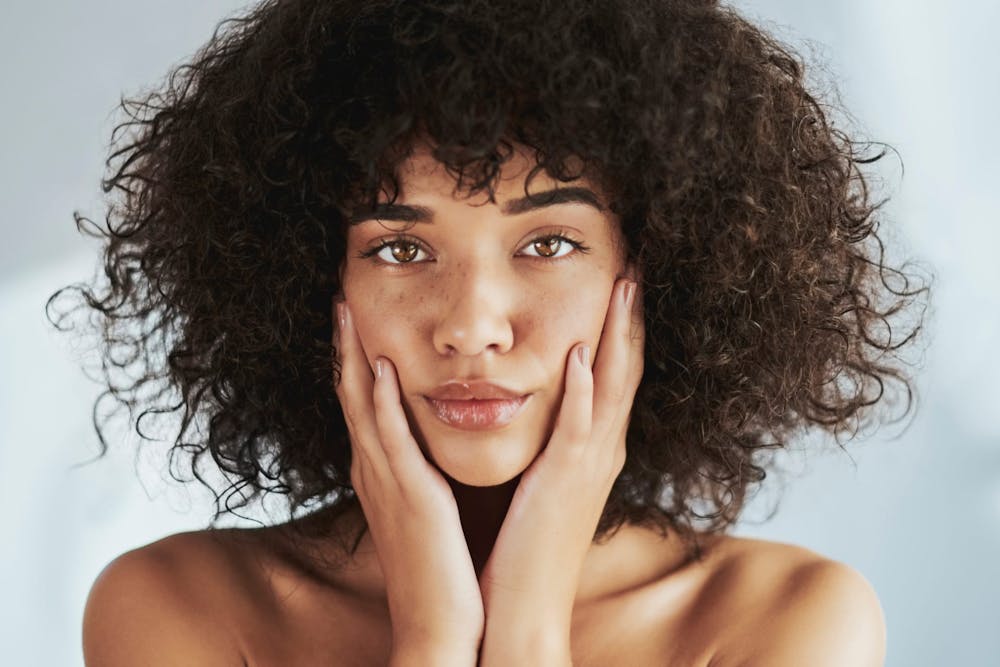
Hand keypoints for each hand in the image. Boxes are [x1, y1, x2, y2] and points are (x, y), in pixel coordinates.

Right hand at [333, 301, 483, 658]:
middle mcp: (374, 469)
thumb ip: (417, 473)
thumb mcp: (423, 509)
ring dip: (353, 356)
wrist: (439, 624)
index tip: (354, 314)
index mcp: (381, 471)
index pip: (361, 401)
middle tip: (338, 295)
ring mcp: (386, 481)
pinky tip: (377, 368)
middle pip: (349, 393)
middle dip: (343, 344)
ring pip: (360, 406)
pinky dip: (380, 403)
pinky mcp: (408, 496)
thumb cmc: (436, 568)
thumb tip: (422, 447)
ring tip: (346, 310)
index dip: (353, 356)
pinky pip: (389, 440)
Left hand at [478, 277, 644, 653]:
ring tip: (623, 285)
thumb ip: (552, 442)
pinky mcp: (564, 484)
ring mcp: (588, 466)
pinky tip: (580, 353)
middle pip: (626, 367)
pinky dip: (584, 390)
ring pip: (613, 387)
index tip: (622, 278)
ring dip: (617, 334)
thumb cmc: (527, 544)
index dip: (622, 324)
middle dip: (631, 314)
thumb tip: (543, 406)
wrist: (522, 607)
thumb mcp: (545, 481)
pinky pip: (579, 428)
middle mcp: (601, 450)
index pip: (616, 371)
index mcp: (593, 447)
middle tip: (636, 262)